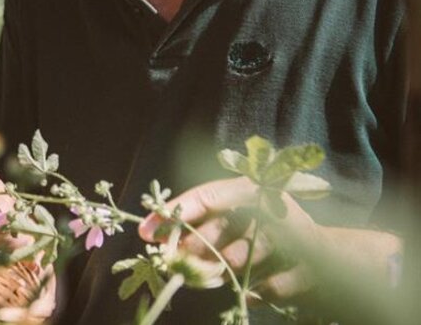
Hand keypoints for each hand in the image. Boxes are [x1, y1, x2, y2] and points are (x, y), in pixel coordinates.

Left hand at [138, 177, 341, 300]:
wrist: (337, 262)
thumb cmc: (272, 238)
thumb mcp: (238, 223)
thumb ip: (201, 223)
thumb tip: (153, 233)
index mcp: (255, 190)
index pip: (207, 196)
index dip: (176, 213)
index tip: (147, 232)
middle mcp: (275, 208)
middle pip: (221, 228)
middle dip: (195, 249)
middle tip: (177, 263)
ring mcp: (297, 238)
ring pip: (240, 258)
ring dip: (222, 271)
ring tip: (212, 277)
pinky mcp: (313, 269)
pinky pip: (269, 286)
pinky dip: (254, 293)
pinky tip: (249, 294)